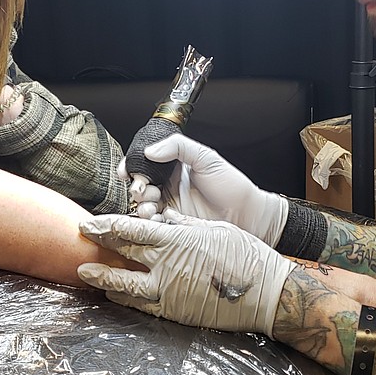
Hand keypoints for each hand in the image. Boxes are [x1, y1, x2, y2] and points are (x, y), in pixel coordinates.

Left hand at [78, 210, 295, 337]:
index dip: (106, 225)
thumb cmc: (244, 255)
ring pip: (124, 283)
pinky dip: (123, 298)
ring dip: (102, 277)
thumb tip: (161, 221)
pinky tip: (112, 294)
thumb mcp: (213, 230)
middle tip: (80, 240)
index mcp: (176, 239)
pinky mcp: (173, 310)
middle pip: (122, 253)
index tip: (88, 223)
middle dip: (98, 245)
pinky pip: (140, 305)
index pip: (131, 229)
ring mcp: (167, 290)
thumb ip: (183, 226)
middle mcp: (166, 265)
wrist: (264, 293)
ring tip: (85, 273)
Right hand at [121, 134, 287, 246]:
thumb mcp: (206, 158)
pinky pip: (154, 226)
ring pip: (144, 207)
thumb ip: (178, 147)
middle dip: (137, 189)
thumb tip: (150, 151)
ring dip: (142, 207)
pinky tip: (158, 220)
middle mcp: (168, 188)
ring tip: (152, 207)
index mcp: (173, 169)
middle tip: (145, 191)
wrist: (248, 215)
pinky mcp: (173, 227)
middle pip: (140, 188)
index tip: (127, 172)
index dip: (131, 168)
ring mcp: (170, 208)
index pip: (144, 166)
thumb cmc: (231, 185)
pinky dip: (151, 224)